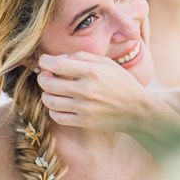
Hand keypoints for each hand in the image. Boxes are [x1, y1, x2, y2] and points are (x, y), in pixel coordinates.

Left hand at [37, 51, 178, 135]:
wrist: (137, 110)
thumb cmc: (122, 83)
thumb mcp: (107, 63)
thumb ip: (83, 56)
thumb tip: (59, 58)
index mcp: (93, 71)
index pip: (57, 64)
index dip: (45, 61)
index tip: (44, 61)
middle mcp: (87, 89)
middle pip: (48, 83)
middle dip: (43, 77)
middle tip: (46, 76)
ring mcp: (85, 108)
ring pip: (49, 100)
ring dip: (47, 94)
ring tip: (53, 91)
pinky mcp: (84, 122)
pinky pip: (57, 116)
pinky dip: (53, 110)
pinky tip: (60, 104)